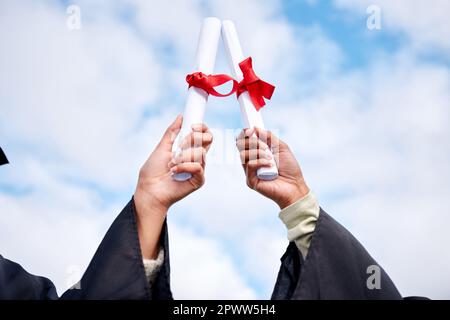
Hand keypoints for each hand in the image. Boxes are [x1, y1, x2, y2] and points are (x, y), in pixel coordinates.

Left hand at [134, 115, 212, 257]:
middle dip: (194, 138)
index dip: (202, 128)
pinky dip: (185, 166)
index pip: (204, 135)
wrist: (149, 189)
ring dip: (184, 156)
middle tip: (181, 144)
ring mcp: (198, 169)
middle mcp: (196, 158)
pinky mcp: (199, 180)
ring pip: (201, 153)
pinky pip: (198, 166)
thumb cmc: (153, 171)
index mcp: (188, 149)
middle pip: (209, 140)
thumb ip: (172, 132)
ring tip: (172, 163)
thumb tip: (181, 117)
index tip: (192, 126)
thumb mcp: (162, 147)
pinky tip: (175, 171)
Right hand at [236, 127, 308, 208]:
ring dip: (258, 152)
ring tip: (270, 157)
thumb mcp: (282, 148)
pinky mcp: (250, 181)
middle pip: (240, 146)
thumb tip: (256, 128)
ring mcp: (250, 172)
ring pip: (244, 155)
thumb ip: (270, 137)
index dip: (244, 134)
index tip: (250, 129)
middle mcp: (251, 162)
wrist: (295, 186)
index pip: (244, 142)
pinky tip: (270, 165)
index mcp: (257, 154)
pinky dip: (260, 162)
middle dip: (251, 141)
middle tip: (262, 143)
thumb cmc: (290, 169)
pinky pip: (250, 165)